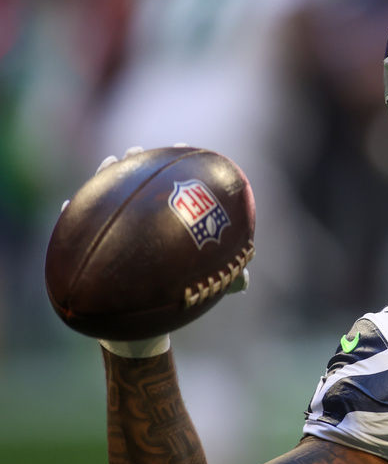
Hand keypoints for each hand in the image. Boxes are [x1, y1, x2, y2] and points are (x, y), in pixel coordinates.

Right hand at [80, 145, 248, 356]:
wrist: (153, 316)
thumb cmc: (185, 292)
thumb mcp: (209, 284)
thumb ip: (229, 280)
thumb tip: (243, 282)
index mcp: (175, 216)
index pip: (180, 181)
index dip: (182, 160)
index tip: (184, 146)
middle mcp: (148, 218)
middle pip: (141, 181)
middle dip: (138, 161)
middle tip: (136, 151)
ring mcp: (123, 228)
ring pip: (111, 196)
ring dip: (106, 175)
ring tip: (107, 163)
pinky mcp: (99, 244)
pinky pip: (79, 227)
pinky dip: (72, 215)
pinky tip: (68, 205)